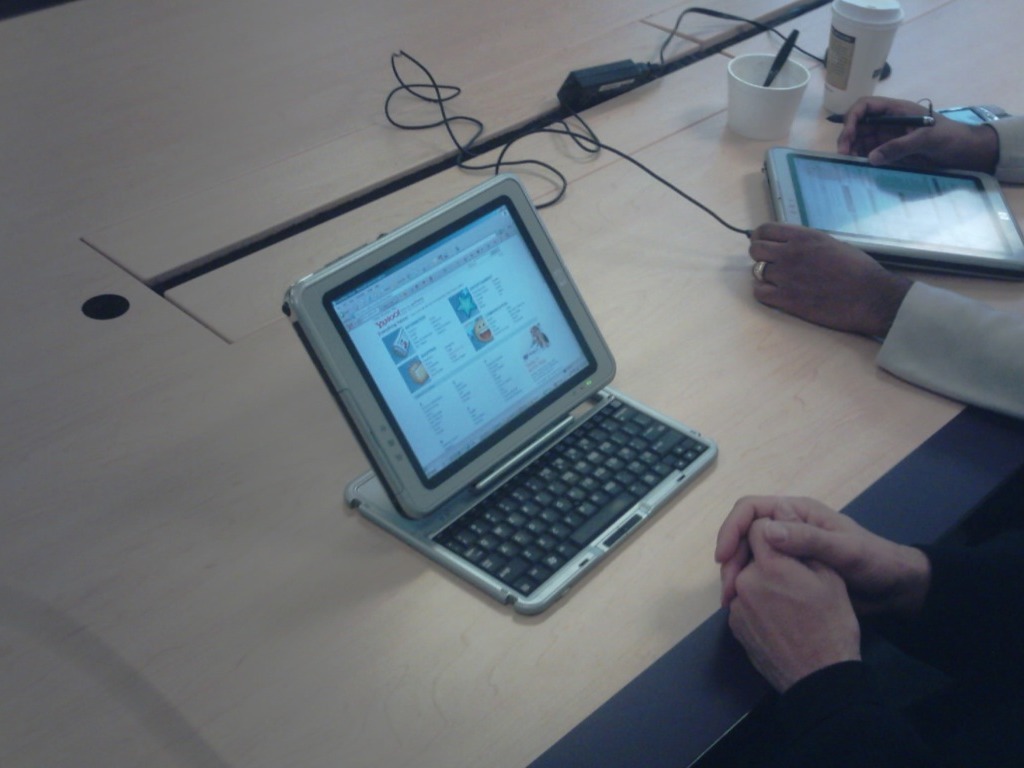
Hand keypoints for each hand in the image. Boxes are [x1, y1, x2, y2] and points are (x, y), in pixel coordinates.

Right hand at [716, 496, 931, 616]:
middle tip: (728, 589)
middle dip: (731, 557)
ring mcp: (787, 550)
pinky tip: (746, 604)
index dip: (732, 529)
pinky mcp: (790, 572)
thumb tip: (766, 530)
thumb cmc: (874, 562)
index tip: (724, 557)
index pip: (751, 510)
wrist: (895, 590)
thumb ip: (808, 539)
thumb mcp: (844, 550)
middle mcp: (787, 527)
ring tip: (732, 601)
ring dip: (737, 574)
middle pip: (744, 533)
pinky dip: (749, 586)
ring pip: (748, 555)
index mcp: (796, 513)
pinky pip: (760, 573)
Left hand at [727, 518, 860, 691]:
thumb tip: (781, 512)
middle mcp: (745, 582)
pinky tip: (779, 618)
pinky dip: (757, 604)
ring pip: (746, 579)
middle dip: (769, 559)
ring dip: (762, 582)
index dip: (775, 530)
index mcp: (770, 565)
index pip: (758, 527)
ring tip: (790, 602)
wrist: (820, 678)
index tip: (789, 544)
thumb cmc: (832, 625)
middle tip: (796, 578)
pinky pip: (743, 603)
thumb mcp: (829, 577)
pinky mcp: (734, 627)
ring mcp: (736, 607)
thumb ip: (801, 542)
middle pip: (750, 555)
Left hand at [748, 223, 911, 336]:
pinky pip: (759, 293)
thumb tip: (790, 245)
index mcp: (803, 236)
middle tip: (771, 264)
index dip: (761, 237)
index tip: (764, 244)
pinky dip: (764, 293)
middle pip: (755, 250)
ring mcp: (786, 276)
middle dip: (760, 256)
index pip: (765, 230)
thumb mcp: (831, 244)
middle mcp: (790, 253)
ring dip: (765, 276)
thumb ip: (807, 243)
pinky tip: (776, 295)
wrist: (870, 297)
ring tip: (778, 281)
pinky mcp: (787, 299)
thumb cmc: (858, 270)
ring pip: (756, 272)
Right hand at [837, 96, 998, 172]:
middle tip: (844, 156)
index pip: (866, 106)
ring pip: (862, 140)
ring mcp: (889, 137)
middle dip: (848, 137)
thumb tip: (871, 158)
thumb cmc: (949, 137)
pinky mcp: (891, 152)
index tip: (848, 136)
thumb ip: (899, 147)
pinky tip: (859, 168)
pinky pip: (871, 154)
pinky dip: (862, 160)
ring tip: (849, 164)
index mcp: (896, 110)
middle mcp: (888, 121)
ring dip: (853, 150)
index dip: (852, 118)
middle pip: (859, 124)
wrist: (965, 151)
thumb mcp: (926, 139)